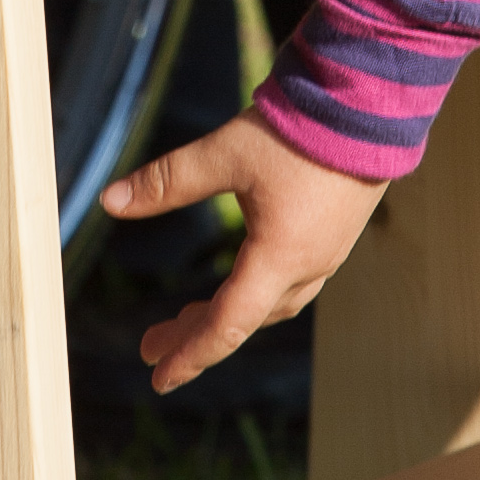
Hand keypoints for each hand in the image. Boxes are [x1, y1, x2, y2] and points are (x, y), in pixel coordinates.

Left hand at [101, 108, 387, 393]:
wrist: (370, 101)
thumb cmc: (300, 129)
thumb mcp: (224, 152)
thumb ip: (167, 181)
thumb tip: (110, 202)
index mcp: (279, 257)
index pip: (226, 324)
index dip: (189, 354)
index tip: (157, 378)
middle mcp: (308, 265)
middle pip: (246, 318)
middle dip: (197, 334)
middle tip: (153, 345)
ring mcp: (328, 251)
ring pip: (273, 303)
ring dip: (230, 314)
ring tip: (192, 316)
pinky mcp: (336, 232)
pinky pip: (294, 282)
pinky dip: (258, 293)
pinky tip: (247, 277)